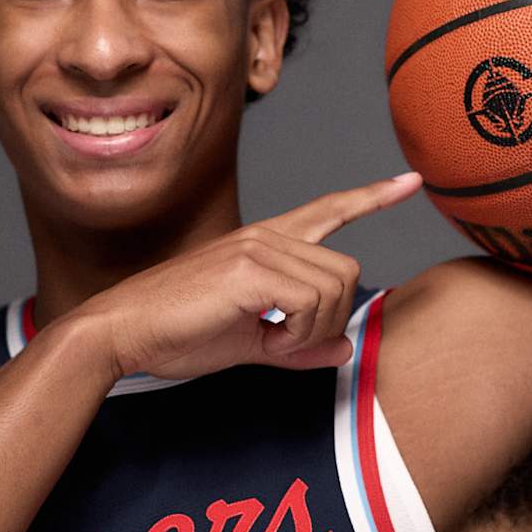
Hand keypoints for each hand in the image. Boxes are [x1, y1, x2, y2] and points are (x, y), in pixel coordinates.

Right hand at [72, 172, 423, 379]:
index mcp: (266, 243)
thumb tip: (345, 350)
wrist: (122, 333)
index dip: (373, 197)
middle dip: (327, 320)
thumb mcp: (249, 342)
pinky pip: (311, 304)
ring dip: (310, 330)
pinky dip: (297, 335)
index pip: (329, 210)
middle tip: (280, 340)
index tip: (410, 181)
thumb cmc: (176, 334)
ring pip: (336, 288)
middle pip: (347, 272)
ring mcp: (258, 248)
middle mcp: (266, 236)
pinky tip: (262, 337)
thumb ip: (300, 345)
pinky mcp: (249, 270)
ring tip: (265, 338)